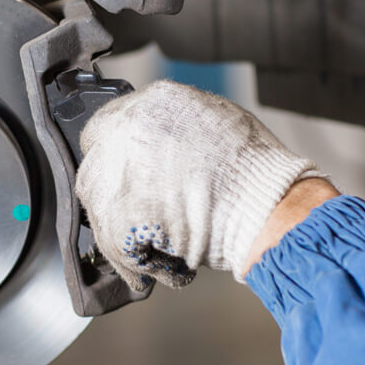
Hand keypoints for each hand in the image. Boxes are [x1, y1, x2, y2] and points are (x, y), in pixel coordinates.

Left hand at [75, 80, 329, 290]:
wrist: (269, 207)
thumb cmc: (256, 171)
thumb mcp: (216, 121)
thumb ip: (175, 127)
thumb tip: (159, 142)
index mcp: (153, 103)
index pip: (105, 127)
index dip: (115, 158)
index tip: (124, 177)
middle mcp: (129, 129)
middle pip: (95, 167)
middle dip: (115, 195)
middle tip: (141, 215)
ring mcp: (120, 170)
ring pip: (97, 206)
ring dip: (120, 228)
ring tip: (157, 242)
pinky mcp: (119, 214)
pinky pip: (112, 244)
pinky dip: (133, 260)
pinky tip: (160, 261)